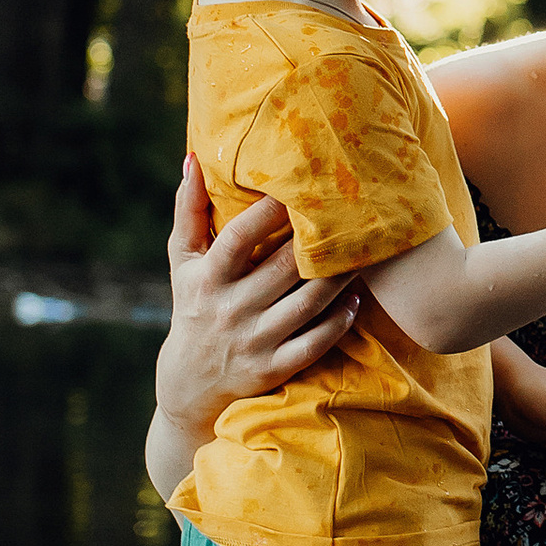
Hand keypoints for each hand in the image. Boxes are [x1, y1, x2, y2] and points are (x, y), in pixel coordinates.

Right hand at [159, 154, 359, 429]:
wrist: (190, 384)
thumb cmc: (192, 306)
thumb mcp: (181, 262)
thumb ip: (189, 212)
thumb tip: (194, 160)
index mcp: (207, 278)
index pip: (239, 238)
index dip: (269, 212)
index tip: (299, 186)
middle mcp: (230, 310)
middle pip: (284, 268)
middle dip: (319, 240)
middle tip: (352, 212)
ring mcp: (254, 341)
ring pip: (308, 303)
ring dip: (340, 276)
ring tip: (364, 252)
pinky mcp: (274, 368)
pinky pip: (316, 342)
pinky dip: (340, 320)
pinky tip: (356, 299)